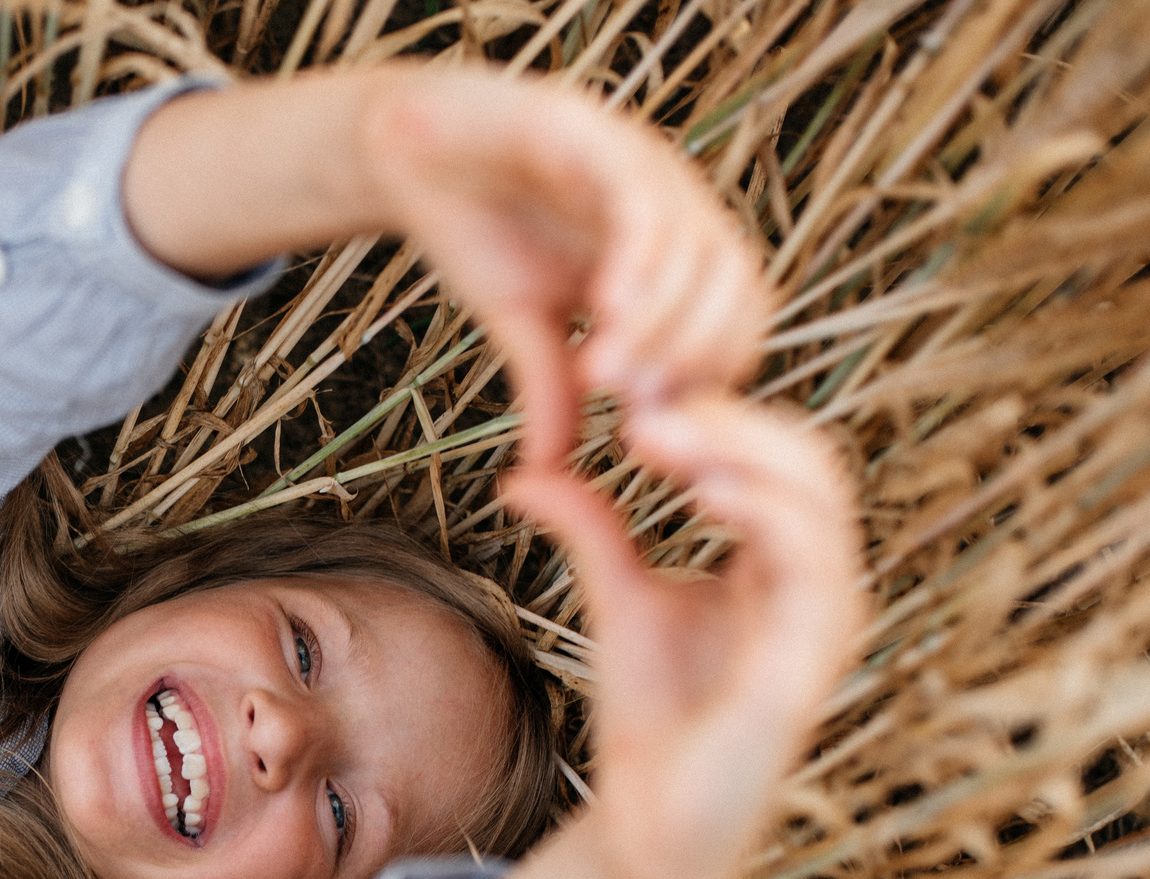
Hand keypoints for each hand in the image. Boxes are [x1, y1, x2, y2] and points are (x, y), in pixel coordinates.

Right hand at [357, 72, 771, 490]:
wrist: (411, 150)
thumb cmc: (477, 230)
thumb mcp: (520, 326)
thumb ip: (550, 390)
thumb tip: (548, 472)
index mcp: (673, 251)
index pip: (734, 324)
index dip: (702, 384)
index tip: (645, 434)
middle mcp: (676, 205)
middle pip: (738, 289)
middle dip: (690, 360)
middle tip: (632, 414)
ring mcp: (645, 165)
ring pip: (699, 251)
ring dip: (660, 323)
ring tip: (601, 375)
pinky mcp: (599, 136)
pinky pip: (643, 203)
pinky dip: (636, 262)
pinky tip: (603, 310)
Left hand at [416, 397, 861, 878]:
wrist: (652, 824)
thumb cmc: (654, 714)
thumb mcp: (617, 598)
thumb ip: (591, 529)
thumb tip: (524, 470)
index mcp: (791, 562)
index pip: (780, 456)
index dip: (715, 410)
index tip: (631, 382)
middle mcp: (823, 586)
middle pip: (809, 461)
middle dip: (729, 415)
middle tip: (642, 390)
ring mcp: (825, 626)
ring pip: (818, 500)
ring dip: (741, 450)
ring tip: (659, 428)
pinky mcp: (806, 668)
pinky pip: (809, 570)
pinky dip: (762, 515)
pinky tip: (700, 489)